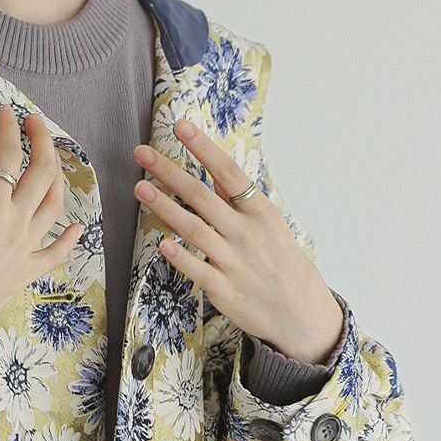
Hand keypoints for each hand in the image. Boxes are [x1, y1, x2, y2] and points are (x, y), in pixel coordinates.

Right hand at [0, 105, 84, 356]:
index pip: (7, 156)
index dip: (8, 129)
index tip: (7, 112)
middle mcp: (16, 223)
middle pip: (42, 173)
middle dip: (42, 141)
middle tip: (36, 124)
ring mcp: (25, 249)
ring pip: (55, 206)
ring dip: (57, 177)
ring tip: (52, 160)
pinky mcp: (26, 273)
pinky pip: (55, 253)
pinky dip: (69, 238)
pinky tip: (76, 226)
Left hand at [133, 120, 342, 363]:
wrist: (301, 313)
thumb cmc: (281, 265)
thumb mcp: (269, 226)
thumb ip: (238, 203)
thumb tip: (212, 174)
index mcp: (260, 212)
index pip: (228, 172)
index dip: (203, 148)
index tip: (180, 127)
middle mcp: (247, 233)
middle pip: (202, 196)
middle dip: (169, 172)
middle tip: (141, 153)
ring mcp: (235, 262)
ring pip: (194, 229)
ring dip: (164, 207)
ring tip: (139, 187)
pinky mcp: (224, 290)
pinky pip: (198, 270)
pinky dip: (181, 256)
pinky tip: (161, 243)